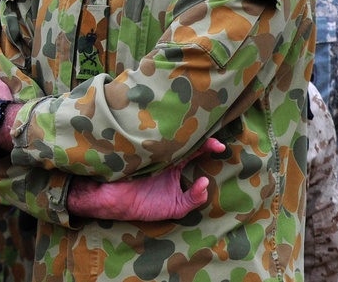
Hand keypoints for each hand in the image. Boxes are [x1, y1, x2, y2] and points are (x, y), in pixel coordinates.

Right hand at [67, 138, 226, 220]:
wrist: (117, 203)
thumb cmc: (146, 205)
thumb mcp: (177, 208)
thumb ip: (194, 199)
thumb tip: (205, 183)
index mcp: (174, 166)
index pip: (194, 152)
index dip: (207, 147)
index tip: (220, 147)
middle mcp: (165, 155)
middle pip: (184, 139)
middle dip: (198, 134)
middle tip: (212, 136)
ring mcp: (151, 150)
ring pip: (169, 137)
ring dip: (182, 132)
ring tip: (195, 128)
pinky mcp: (139, 149)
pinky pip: (152, 141)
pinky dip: (163, 138)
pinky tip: (174, 138)